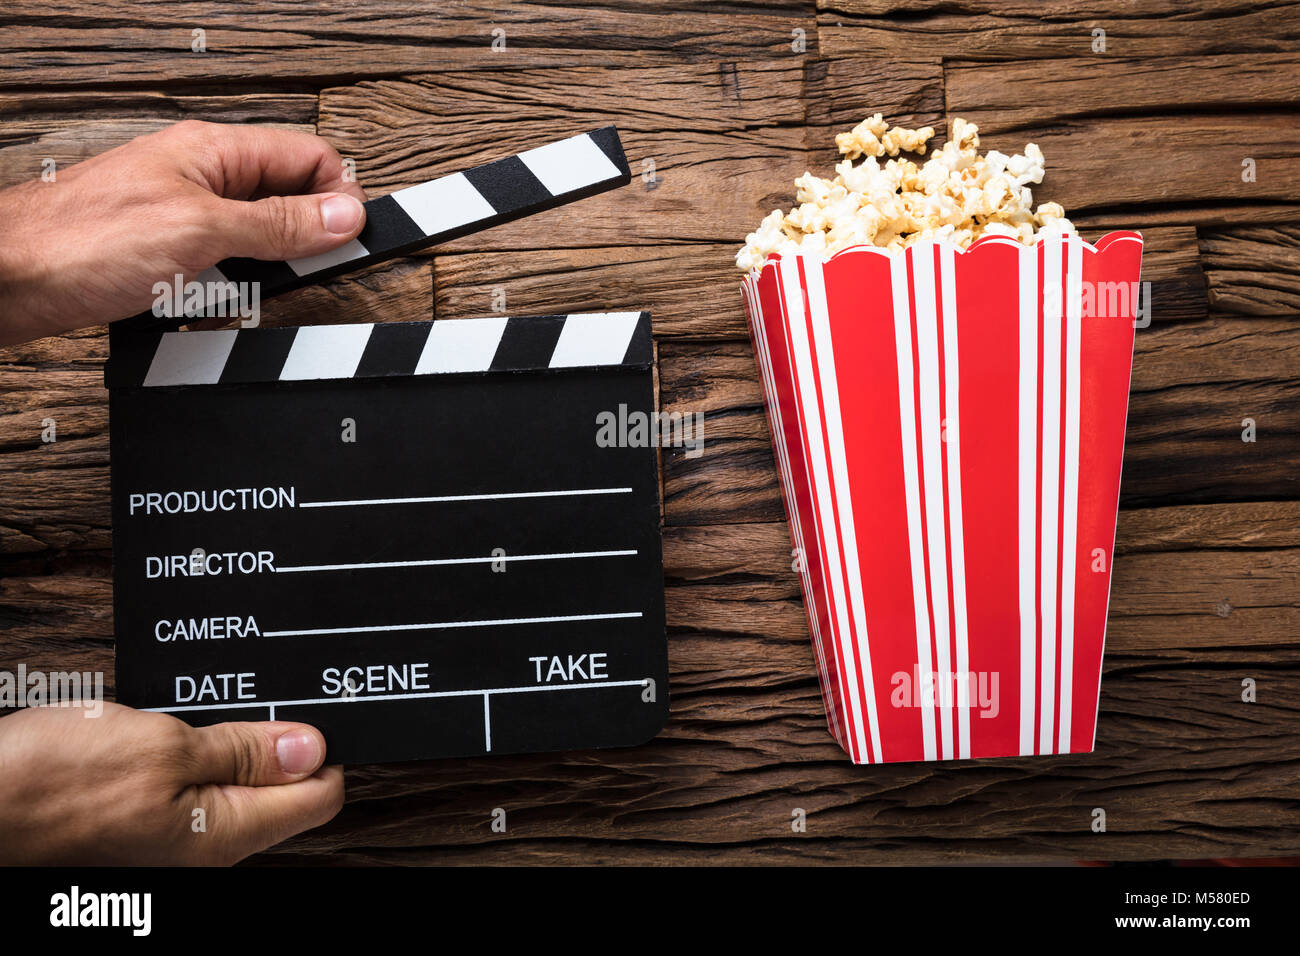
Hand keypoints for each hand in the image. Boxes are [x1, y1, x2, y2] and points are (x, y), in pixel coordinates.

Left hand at [0, 120, 367, 345]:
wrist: (10, 278)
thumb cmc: (81, 240)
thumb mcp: (202, 230)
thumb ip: (280, 223)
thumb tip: (343, 215)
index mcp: (216, 152)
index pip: (310, 157)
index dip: (338, 197)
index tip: (349, 240)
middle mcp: (203, 176)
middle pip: (290, 201)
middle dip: (300, 242)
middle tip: (294, 270)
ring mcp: (186, 214)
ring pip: (259, 240)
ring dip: (258, 273)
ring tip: (234, 287)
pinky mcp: (168, 252)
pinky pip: (225, 268)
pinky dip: (225, 291)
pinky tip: (207, 300)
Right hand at [0, 703, 343, 864]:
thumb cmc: (47, 783)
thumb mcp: (161, 748)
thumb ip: (242, 750)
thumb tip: (312, 748)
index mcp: (223, 834)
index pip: (319, 796)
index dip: (326, 747)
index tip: (317, 708)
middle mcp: (203, 844)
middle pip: (279, 787)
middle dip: (276, 737)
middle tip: (253, 692)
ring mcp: (170, 833)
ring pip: (231, 777)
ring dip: (227, 737)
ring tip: (199, 706)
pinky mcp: (139, 817)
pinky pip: (189, 778)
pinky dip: (190, 745)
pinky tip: (169, 721)